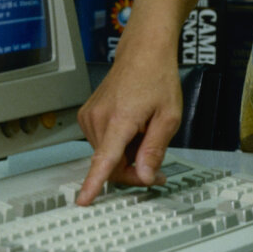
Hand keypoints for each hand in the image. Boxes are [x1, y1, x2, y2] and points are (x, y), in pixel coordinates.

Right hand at [74, 42, 181, 205]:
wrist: (142, 52)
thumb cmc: (156, 77)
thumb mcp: (169, 116)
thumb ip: (155, 149)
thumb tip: (145, 175)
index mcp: (120, 119)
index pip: (104, 158)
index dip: (94, 183)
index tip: (83, 199)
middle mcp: (99, 118)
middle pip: (110, 164)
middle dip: (133, 171)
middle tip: (155, 168)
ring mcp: (90, 116)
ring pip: (106, 156)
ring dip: (126, 157)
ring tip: (144, 136)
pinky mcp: (87, 116)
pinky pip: (102, 144)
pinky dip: (117, 145)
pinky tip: (131, 131)